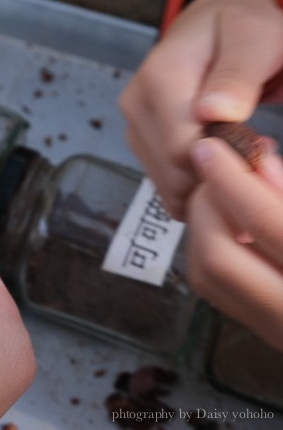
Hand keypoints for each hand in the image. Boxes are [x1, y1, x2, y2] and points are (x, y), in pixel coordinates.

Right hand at [119, 0, 282, 216]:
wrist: (216, 23)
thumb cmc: (241, 30)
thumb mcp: (256, 40)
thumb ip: (238, 74)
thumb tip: (213, 111)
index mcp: (160, 77)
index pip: (182, 151)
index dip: (225, 162)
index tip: (260, 147)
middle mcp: (136, 102)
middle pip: (173, 172)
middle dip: (218, 173)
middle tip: (255, 148)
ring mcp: (133, 122)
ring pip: (169, 182)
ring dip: (207, 179)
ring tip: (238, 147)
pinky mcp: (139, 137)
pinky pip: (166, 179)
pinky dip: (195, 179)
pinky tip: (219, 155)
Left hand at [186, 136, 282, 350]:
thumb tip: (260, 163)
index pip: (269, 225)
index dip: (233, 180)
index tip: (212, 148)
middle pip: (219, 258)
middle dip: (207, 205)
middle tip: (216, 170)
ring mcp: (280, 332)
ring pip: (209, 276)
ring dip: (205, 226)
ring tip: (227, 192)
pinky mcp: (269, 331)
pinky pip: (220, 289)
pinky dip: (213, 247)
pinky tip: (234, 222)